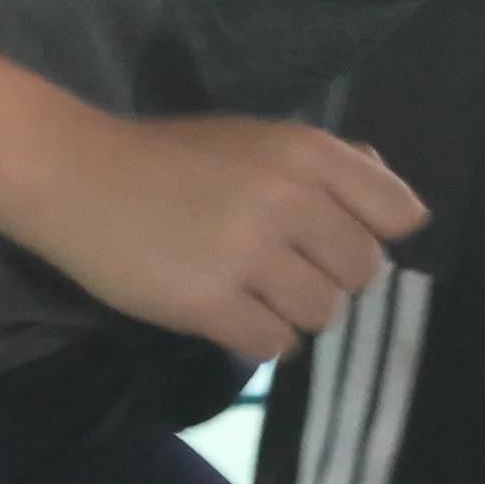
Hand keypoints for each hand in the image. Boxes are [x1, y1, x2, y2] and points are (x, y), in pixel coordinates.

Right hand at [23, 111, 427, 365]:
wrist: (82, 178)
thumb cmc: (178, 159)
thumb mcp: (262, 139)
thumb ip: (333, 167)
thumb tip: (402, 211)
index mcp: (306, 152)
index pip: (397, 211)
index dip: (381, 236)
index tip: (348, 243)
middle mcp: (288, 198)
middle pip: (364, 271)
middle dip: (336, 279)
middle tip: (293, 271)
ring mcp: (248, 252)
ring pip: (324, 313)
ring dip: (298, 313)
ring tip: (261, 294)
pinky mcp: (209, 303)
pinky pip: (274, 344)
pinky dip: (263, 339)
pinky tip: (236, 315)